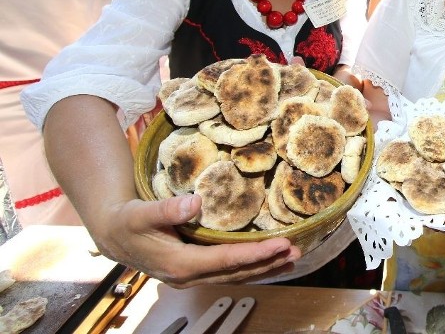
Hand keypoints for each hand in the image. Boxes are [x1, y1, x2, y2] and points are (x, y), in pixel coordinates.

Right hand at [90, 194, 299, 287]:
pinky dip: (250, 268)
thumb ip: (167, 209)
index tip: (281, 244)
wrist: (113, 235)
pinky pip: (228, 273)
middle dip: (267, 263)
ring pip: (235, 277)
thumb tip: (195, 202)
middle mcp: (189, 277)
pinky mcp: (195, 272)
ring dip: (264, 269)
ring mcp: (192, 277)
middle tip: (296, 251)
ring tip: (291, 259)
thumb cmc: (128, 221)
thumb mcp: (142, 212)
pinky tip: (268, 263)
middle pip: (236, 273)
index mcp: (181, 264)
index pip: (226, 261)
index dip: (256, 253)